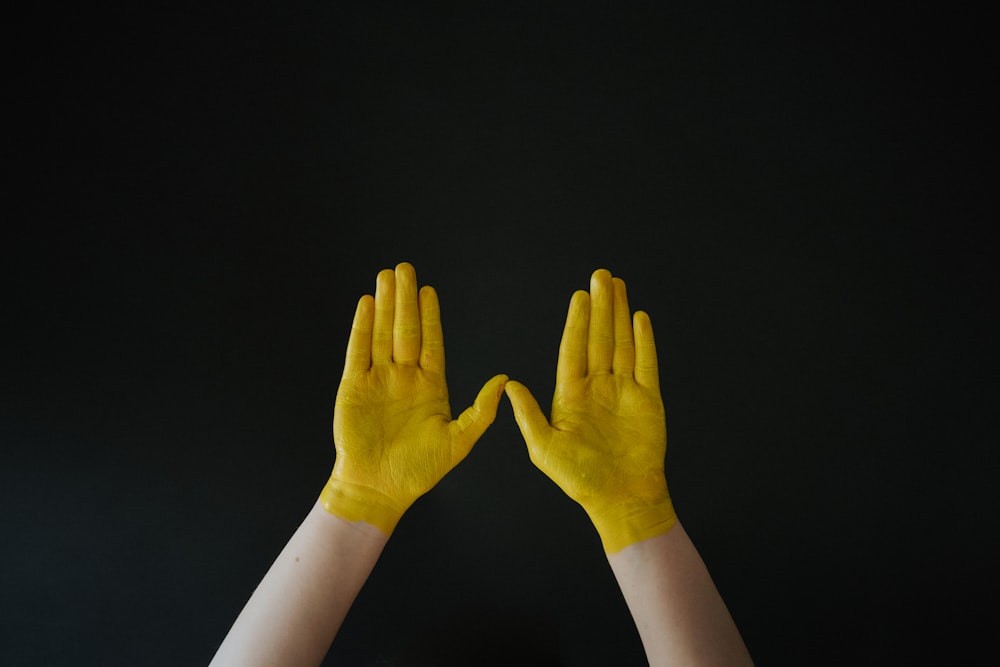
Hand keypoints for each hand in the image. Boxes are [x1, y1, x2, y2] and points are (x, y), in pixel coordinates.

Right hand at [320, 262, 506, 533]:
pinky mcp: (353, 388)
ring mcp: (378, 380)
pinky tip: (365, 304)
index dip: (429, 315)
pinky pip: (358, 351)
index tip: (429, 290)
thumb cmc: (419, 471)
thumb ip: (481, 411)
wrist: (379, 490)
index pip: (431, 342)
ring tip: (385, 276)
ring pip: (381, 334)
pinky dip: (361, 328)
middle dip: (405, 299)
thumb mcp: (458, 441)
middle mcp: (404, 378)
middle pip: (405, 330)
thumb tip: (505, 380)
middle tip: (405, 268)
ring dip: (384, 305)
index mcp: (430, 386)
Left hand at [505, 269, 675, 552]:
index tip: (579, 297)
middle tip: (601, 275)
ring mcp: (623, 391)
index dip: (577, 322)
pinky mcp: (648, 400)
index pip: (573, 349)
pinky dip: (645, 340)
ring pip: (622, 344)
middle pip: (598, 338)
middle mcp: (598, 388)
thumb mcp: (545, 449)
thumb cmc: (581, 479)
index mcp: (571, 395)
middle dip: (600, 307)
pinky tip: (640, 317)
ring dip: (620, 315)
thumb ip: (528, 415)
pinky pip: (647, 364)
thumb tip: (508, 385)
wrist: (622, 499)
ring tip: (619, 286)